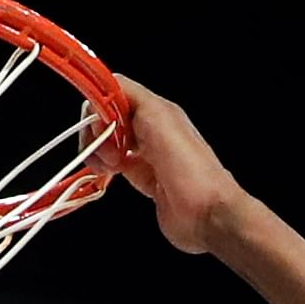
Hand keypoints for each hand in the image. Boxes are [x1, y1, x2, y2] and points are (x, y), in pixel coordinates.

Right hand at [103, 79, 243, 254]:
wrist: (208, 214)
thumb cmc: (191, 171)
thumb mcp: (157, 118)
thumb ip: (130, 96)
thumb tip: (105, 88)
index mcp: (158, 110)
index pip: (117, 90)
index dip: (100, 103)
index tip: (96, 124)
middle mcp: (153, 129)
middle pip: (109, 117)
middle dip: (98, 132)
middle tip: (107, 152)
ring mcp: (149, 154)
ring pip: (111, 142)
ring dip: (100, 152)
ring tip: (108, 167)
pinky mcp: (146, 178)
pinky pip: (117, 165)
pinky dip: (106, 168)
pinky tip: (108, 175)